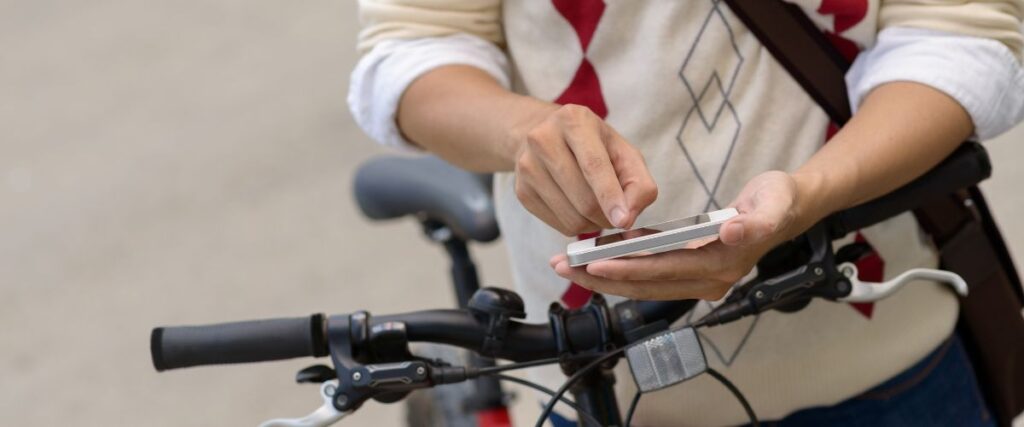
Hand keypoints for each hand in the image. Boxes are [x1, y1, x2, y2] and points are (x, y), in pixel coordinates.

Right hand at [513, 104, 657, 235]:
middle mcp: (543, 139)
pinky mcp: (521, 191)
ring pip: (571, 217)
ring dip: (594, 223)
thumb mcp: (622, 151)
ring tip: (598, 208)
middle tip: (618, 215)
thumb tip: (628, 216)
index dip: (610, 196)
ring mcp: (527, 166)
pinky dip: (577, 225)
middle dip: (607, 216)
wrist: (545, 137)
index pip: (594, 166)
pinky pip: (559, 225)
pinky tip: (579, 208)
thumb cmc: (593, 145)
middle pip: (583, 198)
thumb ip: (638, 182)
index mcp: (573, 120)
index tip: (623, 220)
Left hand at [550, 171, 818, 299]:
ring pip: (643, 285)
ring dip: (604, 278)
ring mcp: (700, 280)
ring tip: (568, 265)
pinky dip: (620, 271)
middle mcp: (709, 280)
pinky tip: (594, 260)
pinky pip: (649, 277)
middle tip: (563, 265)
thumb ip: (755, 222)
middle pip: (645, 284)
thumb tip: (729, 232)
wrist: (789, 207)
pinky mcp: (692, 272)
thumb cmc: (779, 200)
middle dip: (601, 277)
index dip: (627, 268)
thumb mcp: (774, 202)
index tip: (594, 263)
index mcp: (722, 264)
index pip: (664, 270)